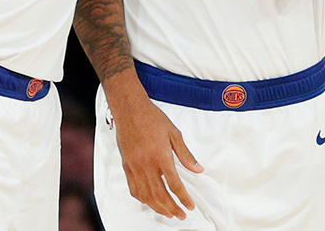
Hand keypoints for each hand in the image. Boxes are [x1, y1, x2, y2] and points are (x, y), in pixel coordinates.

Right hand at [111, 93, 203, 219]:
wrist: (130, 109)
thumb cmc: (152, 119)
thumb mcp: (174, 134)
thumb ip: (186, 155)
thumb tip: (198, 169)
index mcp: (161, 156)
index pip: (174, 184)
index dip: (183, 198)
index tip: (189, 205)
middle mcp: (146, 164)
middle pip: (160, 194)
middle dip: (172, 208)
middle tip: (181, 214)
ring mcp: (134, 166)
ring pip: (146, 195)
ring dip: (158, 207)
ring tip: (167, 212)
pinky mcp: (126, 166)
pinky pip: (133, 188)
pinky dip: (142, 198)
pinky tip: (149, 201)